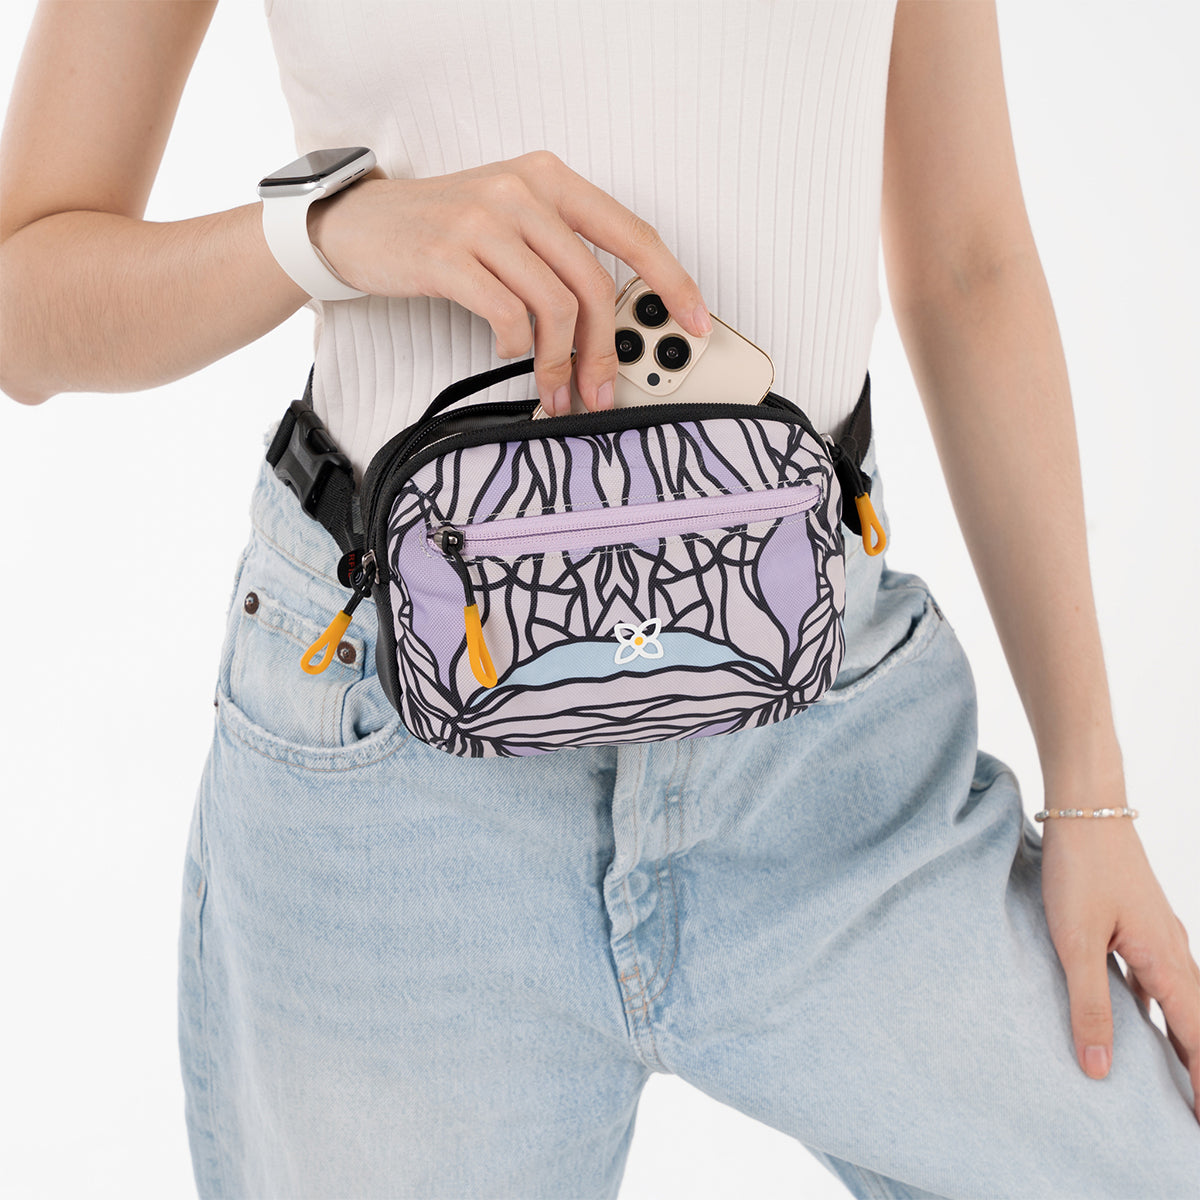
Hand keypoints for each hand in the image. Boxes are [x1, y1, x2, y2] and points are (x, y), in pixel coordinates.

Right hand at [304, 150, 711, 416]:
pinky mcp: (447, 256)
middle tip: (602, 393)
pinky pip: (506, 316)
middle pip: (593, 284)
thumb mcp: (511, 223)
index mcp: (550, 179)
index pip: (631, 233)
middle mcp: (523, 190)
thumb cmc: (445, 232)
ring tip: (553, 393)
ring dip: (559, 365)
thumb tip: (612, 327)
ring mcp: (483, 220)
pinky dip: (514, 348)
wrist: (358, 224)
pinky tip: (505, 352)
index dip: (671, 283)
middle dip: (605, 352)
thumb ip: (561, 256)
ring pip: (553, 307)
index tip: (696, 324)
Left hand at [1040, 802, 1199, 1122]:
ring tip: (1174, 1085)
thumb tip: (1099, 1070)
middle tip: (1193, 1119)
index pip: (1199, 1043)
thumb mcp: (1076, 940)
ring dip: (1182, 1045)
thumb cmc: (1081, 868)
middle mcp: (1174, 955)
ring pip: (1180, 1005)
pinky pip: (1157, 983)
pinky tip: (1138, 1027)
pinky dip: (1158, 1015)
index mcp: (1168, 964)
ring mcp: (1159, 939)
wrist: (1085, 806)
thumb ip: (1089, 1004)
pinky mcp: (1138, 926)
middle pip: (1199, 1029)